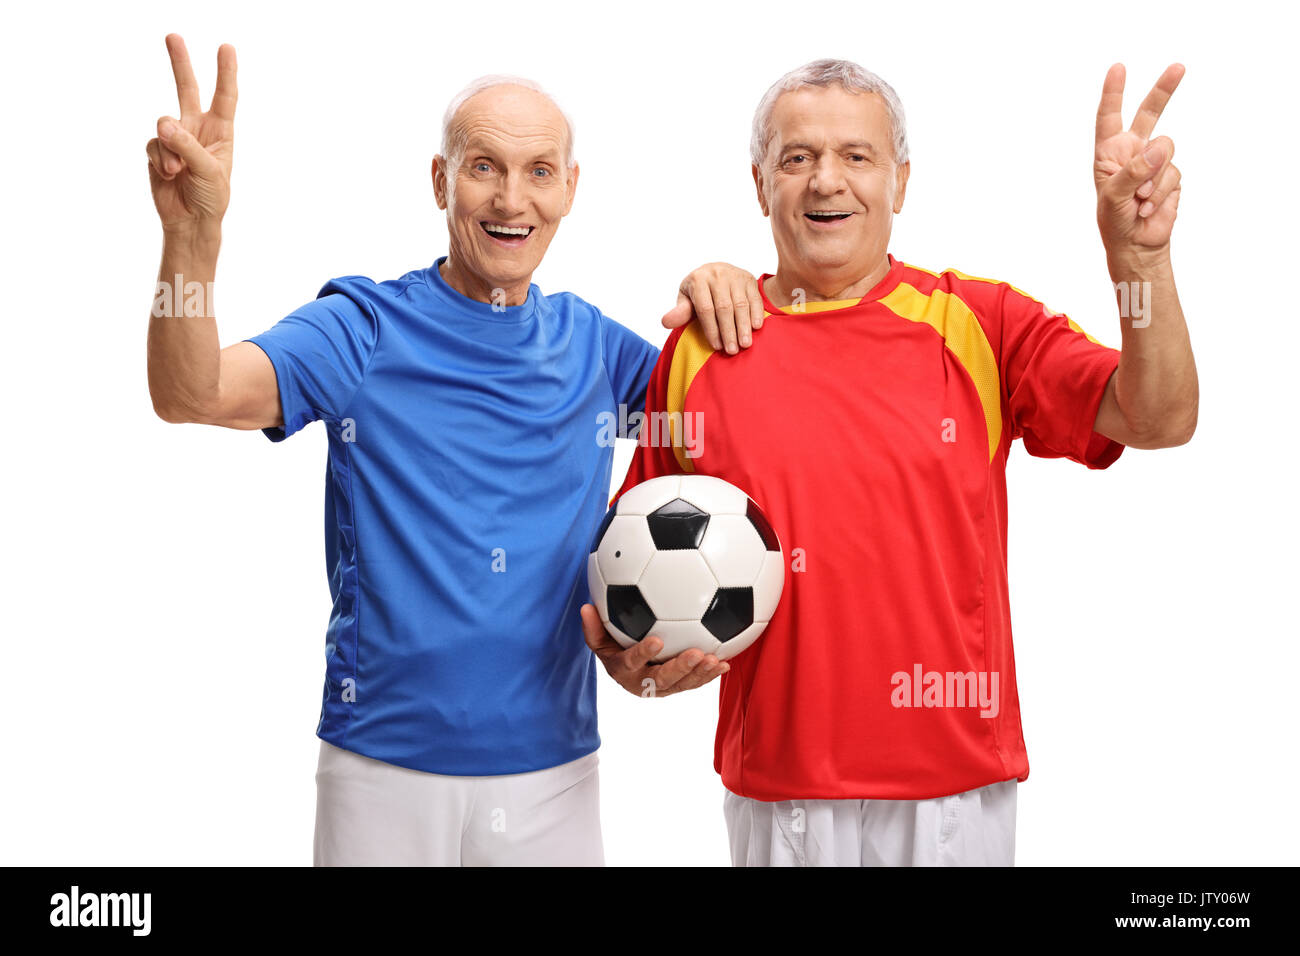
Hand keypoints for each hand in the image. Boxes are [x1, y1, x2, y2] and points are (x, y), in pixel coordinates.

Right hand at [147, 34, 237, 236]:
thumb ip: (188, 146)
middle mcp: (197, 129)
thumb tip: (163, 124)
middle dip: (180, 63)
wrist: (190, 221)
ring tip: (178, 171)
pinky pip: (152, 144)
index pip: (224, 97)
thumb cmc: (211, 197)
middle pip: (187, 89)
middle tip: (173, 36)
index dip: (226, 72)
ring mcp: (175, 138)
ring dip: (170, 149)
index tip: (226, 47)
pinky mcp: (157, 150)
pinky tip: (168, 175)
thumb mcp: (209, 172)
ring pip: (164, 125)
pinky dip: (159, 159)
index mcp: (221, 132)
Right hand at [580, 604, 727, 696]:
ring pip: (682, 685)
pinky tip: (725, 663)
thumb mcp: (598, 639)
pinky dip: (710, 675)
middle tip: (696, 654)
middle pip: (662, 679)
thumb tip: (585, 607)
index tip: (657, 640)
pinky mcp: (677, 686)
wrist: (623, 668)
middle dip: (680, 668)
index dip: (643, 654)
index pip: (631, 662)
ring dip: (699, 673)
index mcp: (623, 670)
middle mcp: (643, 683)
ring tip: (715, 660)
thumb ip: (593, 626)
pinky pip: (694, 683)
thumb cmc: (612, 646)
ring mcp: (662, 688)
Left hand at [662, 263, 763, 353]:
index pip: (705, 308)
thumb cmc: (699, 291)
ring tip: (745, 344)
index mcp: (698, 280)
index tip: (716, 346)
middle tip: (732, 350)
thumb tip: (666, 322)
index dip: (711, 329)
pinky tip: (756, 328)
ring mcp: (735, 276)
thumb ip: (680, 312)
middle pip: (724, 308)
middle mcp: (717, 275)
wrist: (717, 270)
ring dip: (743, 326)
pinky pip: (755, 298)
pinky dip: (756, 313)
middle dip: (728, 331)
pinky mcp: (749, 279)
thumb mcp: (686, 298)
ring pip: (741, 304)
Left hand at [1094, 63, 1183, 257]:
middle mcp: (1133, 151)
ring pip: (1165, 151)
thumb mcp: (1113, 197)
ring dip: (1153, 179)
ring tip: (1139, 200)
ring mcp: (1155, 162)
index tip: (1118, 68)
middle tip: (1179, 67)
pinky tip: (1149, 208)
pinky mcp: (1171, 175)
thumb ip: (1132, 172)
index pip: (1110, 117)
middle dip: (1164, 90)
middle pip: (1150, 113)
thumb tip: (1157, 150)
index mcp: (1110, 152)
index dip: (1114, 92)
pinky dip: (1161, 193)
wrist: (1136, 244)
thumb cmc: (1114, 221)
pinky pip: (1173, 174)